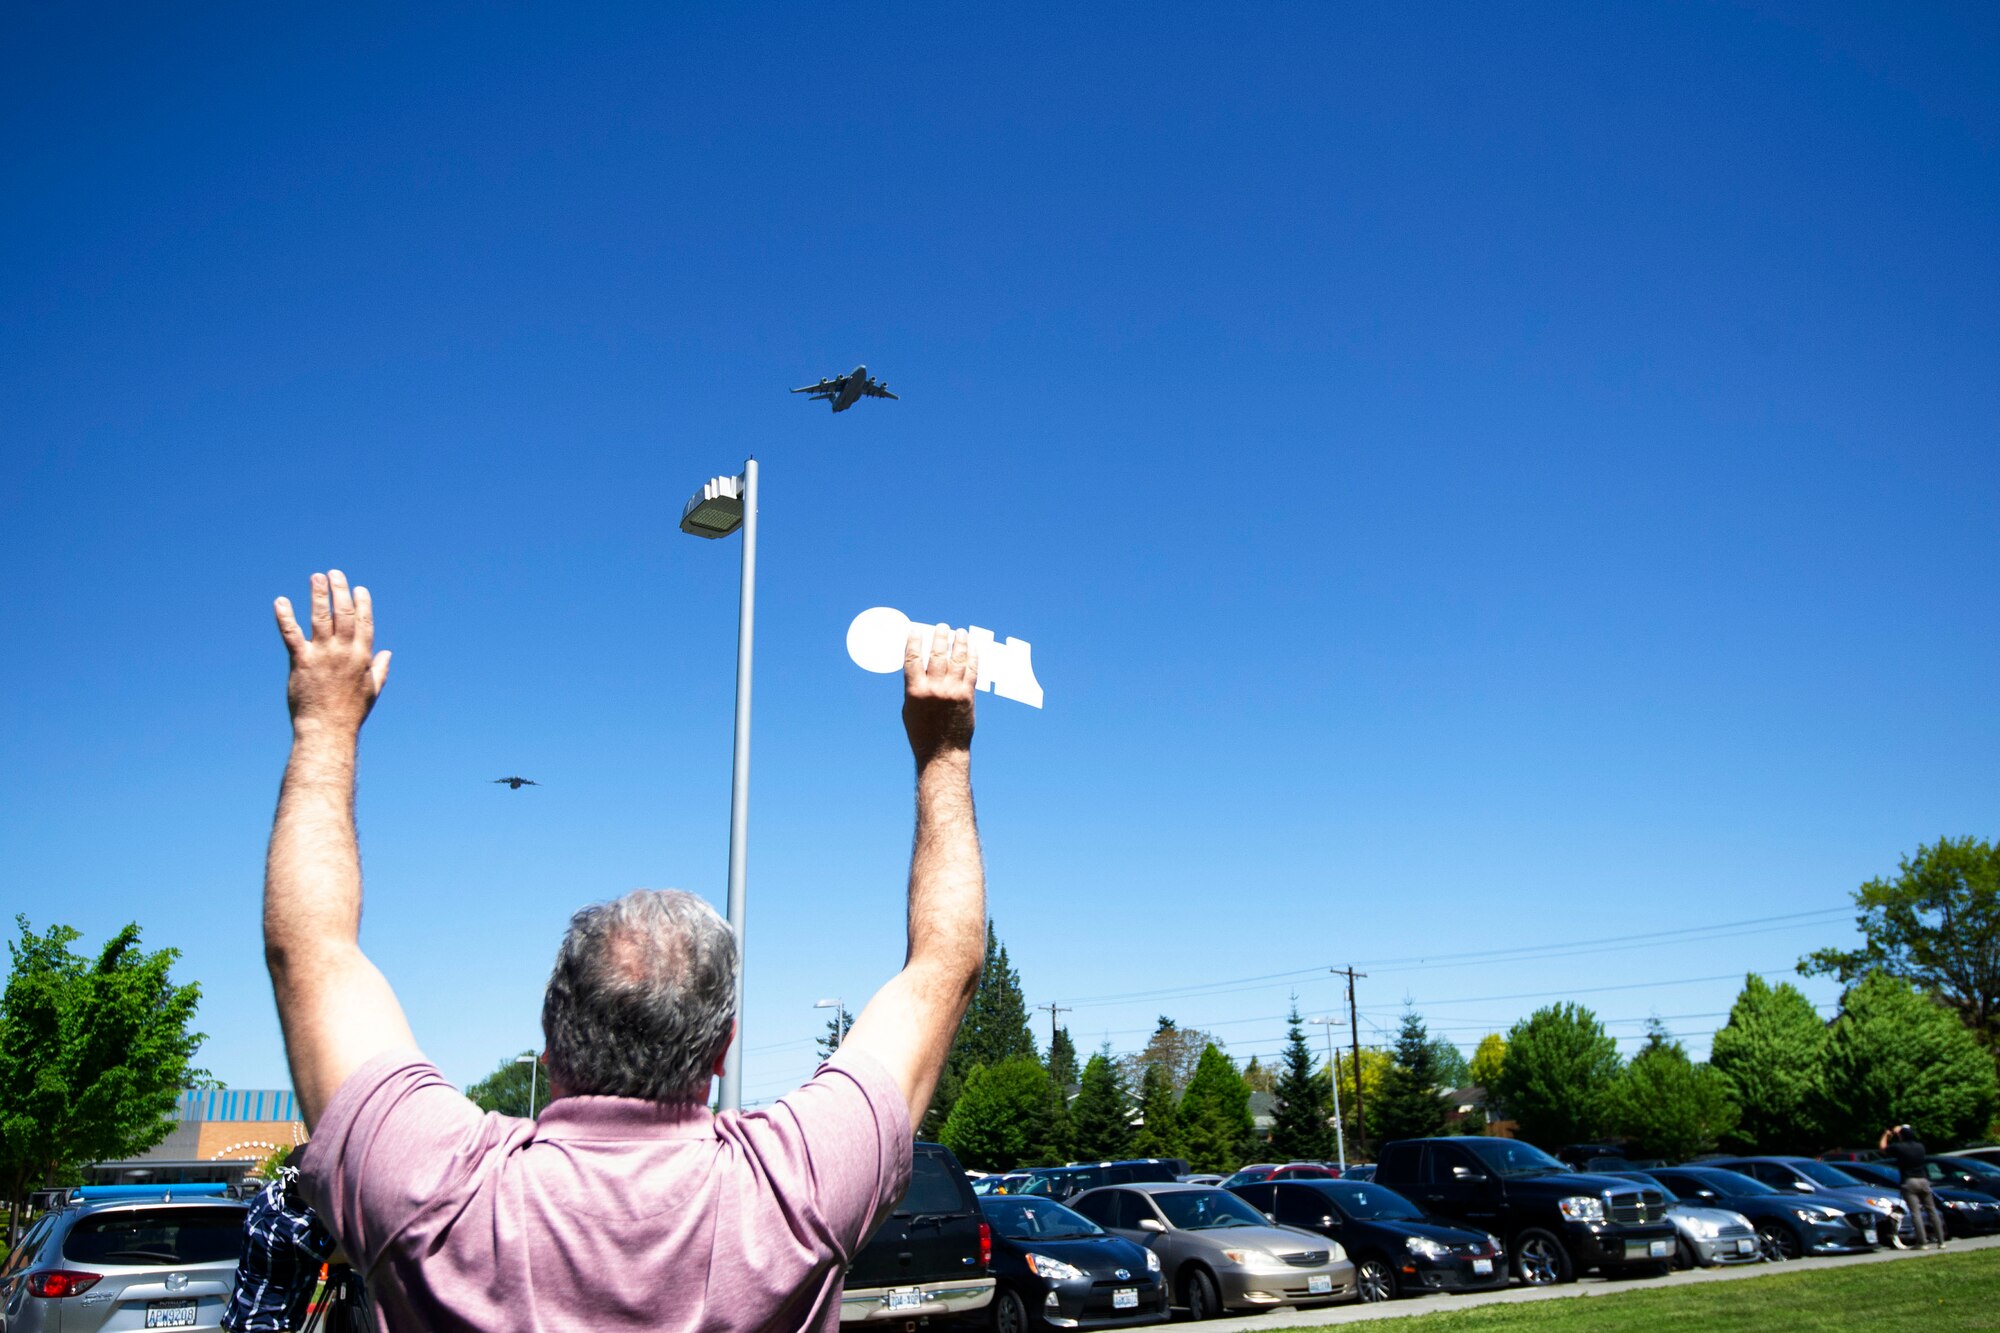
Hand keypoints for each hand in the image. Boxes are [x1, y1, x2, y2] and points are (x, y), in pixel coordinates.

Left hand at [274, 570, 391, 734]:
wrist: (327, 730)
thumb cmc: (350, 712)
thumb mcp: (372, 690)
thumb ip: (381, 669)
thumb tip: (388, 654)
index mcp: (362, 656)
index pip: (364, 622)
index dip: (362, 603)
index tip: (359, 588)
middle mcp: (343, 651)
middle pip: (343, 613)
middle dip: (340, 590)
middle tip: (334, 573)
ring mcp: (322, 655)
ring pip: (320, 618)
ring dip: (318, 595)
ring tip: (316, 577)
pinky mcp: (301, 662)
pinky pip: (292, 634)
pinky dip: (285, 617)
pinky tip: (281, 601)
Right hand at [902, 623, 975, 759]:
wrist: (943, 752)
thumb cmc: (922, 732)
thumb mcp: (909, 709)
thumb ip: (914, 687)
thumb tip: (919, 666)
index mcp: (915, 691)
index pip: (913, 658)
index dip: (914, 641)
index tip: (916, 630)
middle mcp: (934, 689)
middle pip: (937, 654)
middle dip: (940, 637)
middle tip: (942, 626)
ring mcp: (953, 691)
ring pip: (957, 659)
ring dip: (959, 642)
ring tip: (959, 632)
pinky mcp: (968, 696)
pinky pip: (971, 671)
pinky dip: (972, 657)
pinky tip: (972, 648)